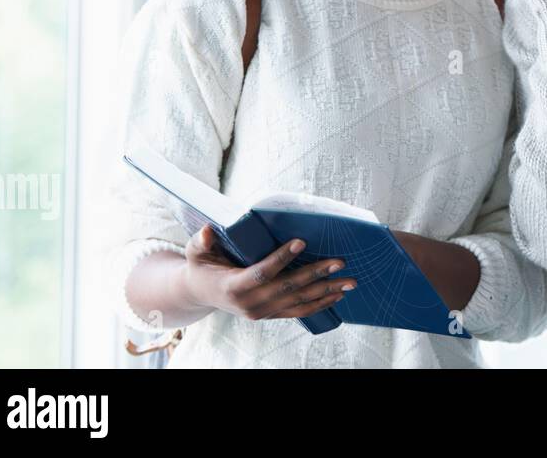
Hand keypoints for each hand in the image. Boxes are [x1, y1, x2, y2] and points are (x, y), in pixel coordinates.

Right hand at [181, 225, 355, 320]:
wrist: (200, 294)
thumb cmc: (202, 266)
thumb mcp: (196, 252)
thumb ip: (202, 241)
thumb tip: (208, 231)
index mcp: (233, 286)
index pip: (262, 272)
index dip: (282, 258)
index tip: (301, 242)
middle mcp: (250, 304)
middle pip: (288, 288)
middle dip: (316, 275)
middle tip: (340, 262)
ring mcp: (262, 312)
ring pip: (299, 302)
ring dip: (326, 291)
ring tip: (350, 281)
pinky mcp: (271, 315)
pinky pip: (299, 312)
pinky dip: (319, 304)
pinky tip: (337, 295)